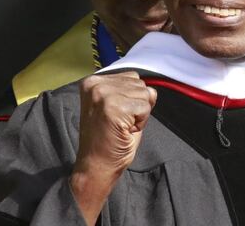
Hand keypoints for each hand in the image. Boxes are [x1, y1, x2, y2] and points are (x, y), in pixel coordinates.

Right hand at [70, 72, 156, 224]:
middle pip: (140, 84)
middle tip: (120, 123)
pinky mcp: (113, 107)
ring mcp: (103, 94)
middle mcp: (96, 84)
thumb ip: (129, 91)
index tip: (117, 115)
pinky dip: (141, 122)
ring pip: (145, 94)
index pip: (132, 77)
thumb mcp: (116, 106)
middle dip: (137, 106)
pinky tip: (125, 131)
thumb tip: (151, 88)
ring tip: (122, 127)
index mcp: (93, 81)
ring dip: (139, 114)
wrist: (96, 166)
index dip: (133, 99)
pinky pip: (145, 108)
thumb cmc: (108, 140)